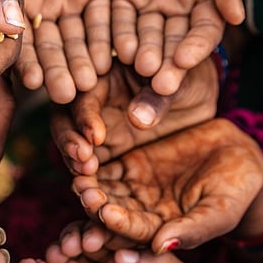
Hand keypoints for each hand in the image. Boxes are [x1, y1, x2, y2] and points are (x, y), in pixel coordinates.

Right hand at [0, 0, 111, 103]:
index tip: (33, 83)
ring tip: (90, 83)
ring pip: (77, 38)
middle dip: (58, 70)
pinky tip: (111, 58)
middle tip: (67, 95)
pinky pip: (104, 18)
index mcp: (8, 3)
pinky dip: (107, 37)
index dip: (24, 61)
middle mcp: (39, 9)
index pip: (16, 39)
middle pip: (50, 46)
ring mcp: (68, 1)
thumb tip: (8, 25)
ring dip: (82, 60)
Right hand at [46, 229, 253, 262]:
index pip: (115, 230)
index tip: (92, 237)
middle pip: (86, 240)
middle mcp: (115, 260)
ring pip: (71, 259)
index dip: (100, 229)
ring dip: (61, 253)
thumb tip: (122, 254)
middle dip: (74, 238)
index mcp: (139, 248)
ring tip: (57, 256)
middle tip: (69, 246)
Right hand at [51, 56, 217, 174]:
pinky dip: (88, 175)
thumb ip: (157, 98)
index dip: (85, 116)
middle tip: (82, 159)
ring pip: (71, 142)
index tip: (96, 137)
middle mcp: (93, 101)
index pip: (85, 95)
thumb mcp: (179, 82)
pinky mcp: (106, 149)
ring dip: (73, 158)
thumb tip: (137, 120)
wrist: (198, 95)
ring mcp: (97, 126)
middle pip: (64, 119)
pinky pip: (89, 162)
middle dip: (68, 139)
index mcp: (105, 75)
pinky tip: (93, 187)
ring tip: (86, 174)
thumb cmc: (186, 77)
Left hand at [72, 118, 262, 251]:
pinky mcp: (128, 165)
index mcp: (159, 232)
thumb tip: (160, 247)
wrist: (239, 154)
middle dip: (97, 205)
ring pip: (106, 190)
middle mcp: (140, 214)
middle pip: (113, 212)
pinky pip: (107, 165)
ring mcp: (132, 189)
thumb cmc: (237, 190)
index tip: (106, 213)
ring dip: (91, 185)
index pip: (135, 232)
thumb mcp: (220, 211)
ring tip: (80, 176)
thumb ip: (193, 229)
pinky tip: (83, 155)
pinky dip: (94, 163)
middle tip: (85, 193)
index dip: (120, 224)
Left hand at [109, 0, 244, 94]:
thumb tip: (238, 17)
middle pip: (172, 43)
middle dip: (167, 63)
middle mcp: (176, 10)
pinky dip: (118, 36)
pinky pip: (118, 21)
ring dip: (142, 53)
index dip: (195, 47)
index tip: (185, 60)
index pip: (203, 31)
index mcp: (206, 0)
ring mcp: (147, 7)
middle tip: (160, 84)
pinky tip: (117, 50)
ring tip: (139, 67)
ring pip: (145, 36)